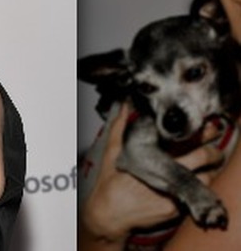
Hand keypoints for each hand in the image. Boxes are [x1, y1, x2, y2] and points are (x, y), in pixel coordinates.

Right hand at [80, 103, 223, 243]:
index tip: (205, 128)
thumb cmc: (109, 183)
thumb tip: (123, 107)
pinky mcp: (176, 208)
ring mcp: (173, 192)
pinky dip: (197, 188)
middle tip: (212, 149)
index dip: (200, 134)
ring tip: (203, 168)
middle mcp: (166, 174)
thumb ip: (119, 127)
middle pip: (203, 157)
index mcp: (153, 157)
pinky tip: (190, 184)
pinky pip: (195, 196)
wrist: (109, 214)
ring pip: (205, 177)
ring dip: (208, 171)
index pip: (185, 141)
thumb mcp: (111, 152)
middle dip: (212, 151)